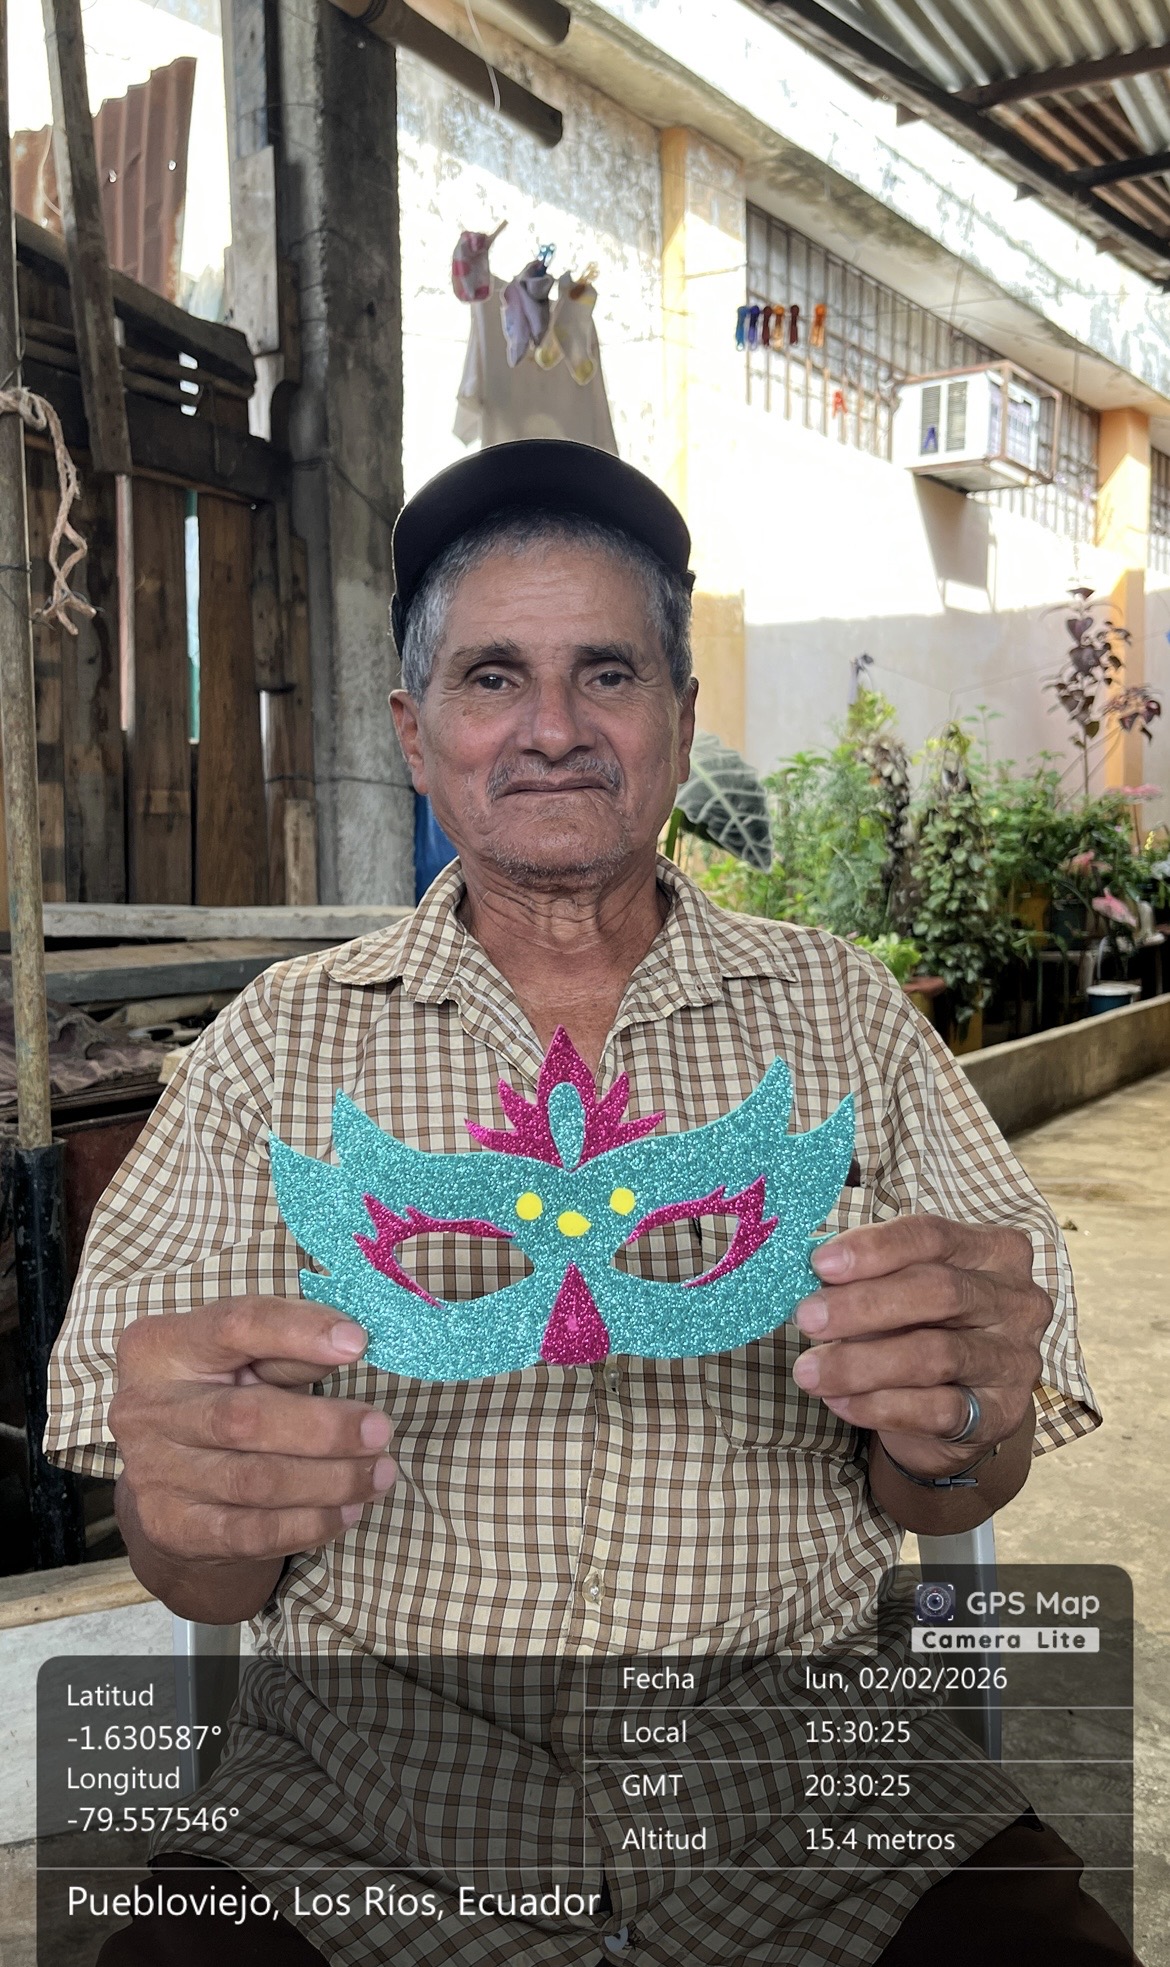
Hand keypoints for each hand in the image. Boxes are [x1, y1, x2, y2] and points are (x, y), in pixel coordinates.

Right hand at [110, 1298, 394, 1565]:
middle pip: (243, 1417)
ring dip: (329, 1481)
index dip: (298, 1332)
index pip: (232, 1327)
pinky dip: (309, 1523)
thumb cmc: (223, 1398)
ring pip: (254, 1481)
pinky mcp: (172, 1530)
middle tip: (380, 1430)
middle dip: (323, 1427)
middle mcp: (145, 1409)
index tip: (357, 1342)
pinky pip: (252, 1532)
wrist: (171, 1484)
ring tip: (378, 1473)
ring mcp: (153, 1473)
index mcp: (160, 1347)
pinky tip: (347, 1511)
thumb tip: (347, 1345)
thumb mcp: (248, 1361)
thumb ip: (288, 1351)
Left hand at [791, 1216, 1052, 1477]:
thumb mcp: (902, 1288)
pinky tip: (840, 1402)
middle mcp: (1018, 1300)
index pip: (933, 1236)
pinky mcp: (1004, 1414)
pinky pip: (937, 1409)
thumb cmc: (922, 1326)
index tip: (820, 1264)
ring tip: (809, 1370)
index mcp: (996, 1251)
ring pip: (935, 1355)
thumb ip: (870, 1276)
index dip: (874, 1248)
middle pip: (938, 1291)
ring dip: (861, 1363)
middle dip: (863, 1305)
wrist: (952, 1407)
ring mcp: (1016, 1359)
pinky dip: (879, 1406)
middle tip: (806, 1318)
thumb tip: (816, 1274)